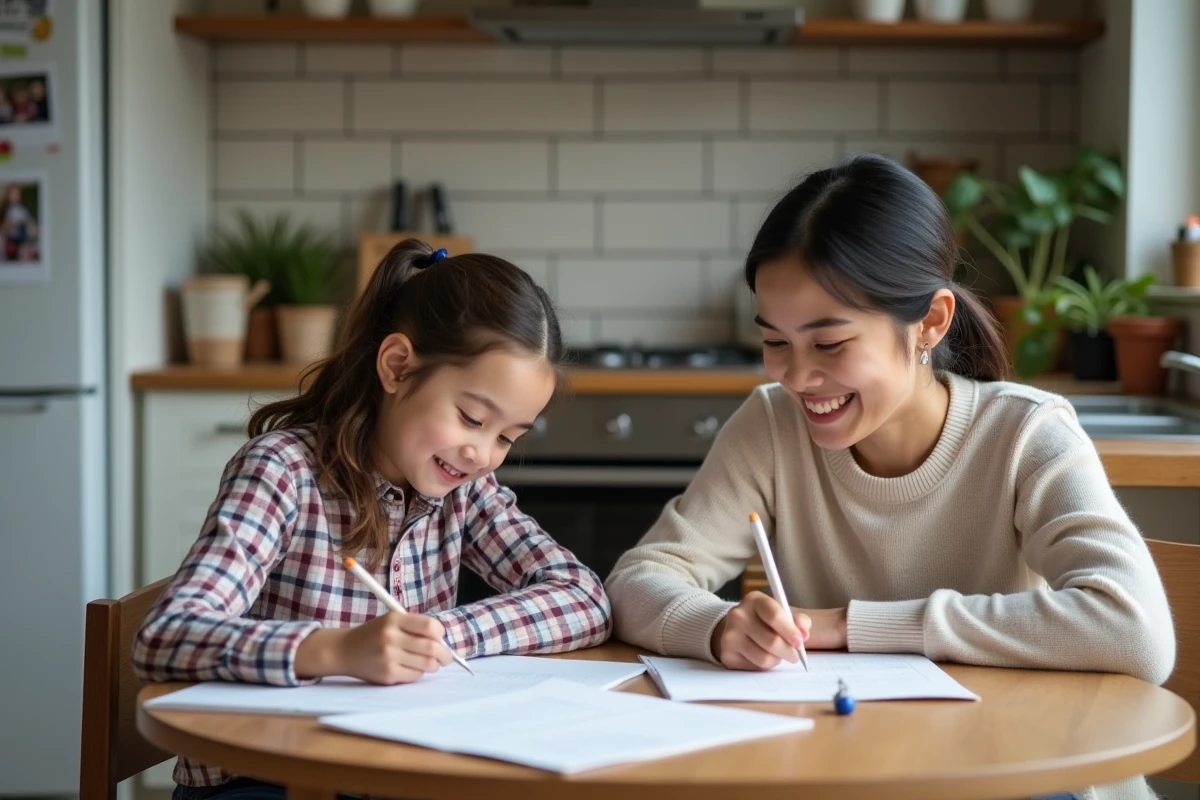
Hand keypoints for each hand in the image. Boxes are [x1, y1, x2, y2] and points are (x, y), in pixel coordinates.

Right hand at [296, 612, 453, 683]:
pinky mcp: (387, 674)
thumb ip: (415, 627)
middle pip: (432, 648)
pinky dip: (419, 673)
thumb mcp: (391, 621)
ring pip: (427, 664)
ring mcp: (389, 657)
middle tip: (446, 658)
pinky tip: (412, 668)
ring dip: (433, 665)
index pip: (430, 626)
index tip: (440, 638)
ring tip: (430, 663)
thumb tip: (443, 642)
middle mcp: (391, 637)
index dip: (440, 633)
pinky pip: (415, 676)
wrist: (344, 650)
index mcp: (394, 619)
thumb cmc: (374, 635)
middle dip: (445, 655)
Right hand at [710, 591, 846, 670]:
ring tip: (778, 654)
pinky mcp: (727, 655)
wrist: (737, 627)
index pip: (774, 616)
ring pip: (764, 658)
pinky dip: (764, 666)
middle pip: (771, 641)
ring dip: (777, 660)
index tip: (800, 641)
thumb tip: (804, 634)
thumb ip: (798, 620)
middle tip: (795, 655)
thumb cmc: (766, 620)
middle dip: (788, 651)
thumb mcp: (782, 612)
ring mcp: (729, 635)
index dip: (790, 631)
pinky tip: (763, 656)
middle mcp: (738, 615)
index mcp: (754, 600)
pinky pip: (754, 667)